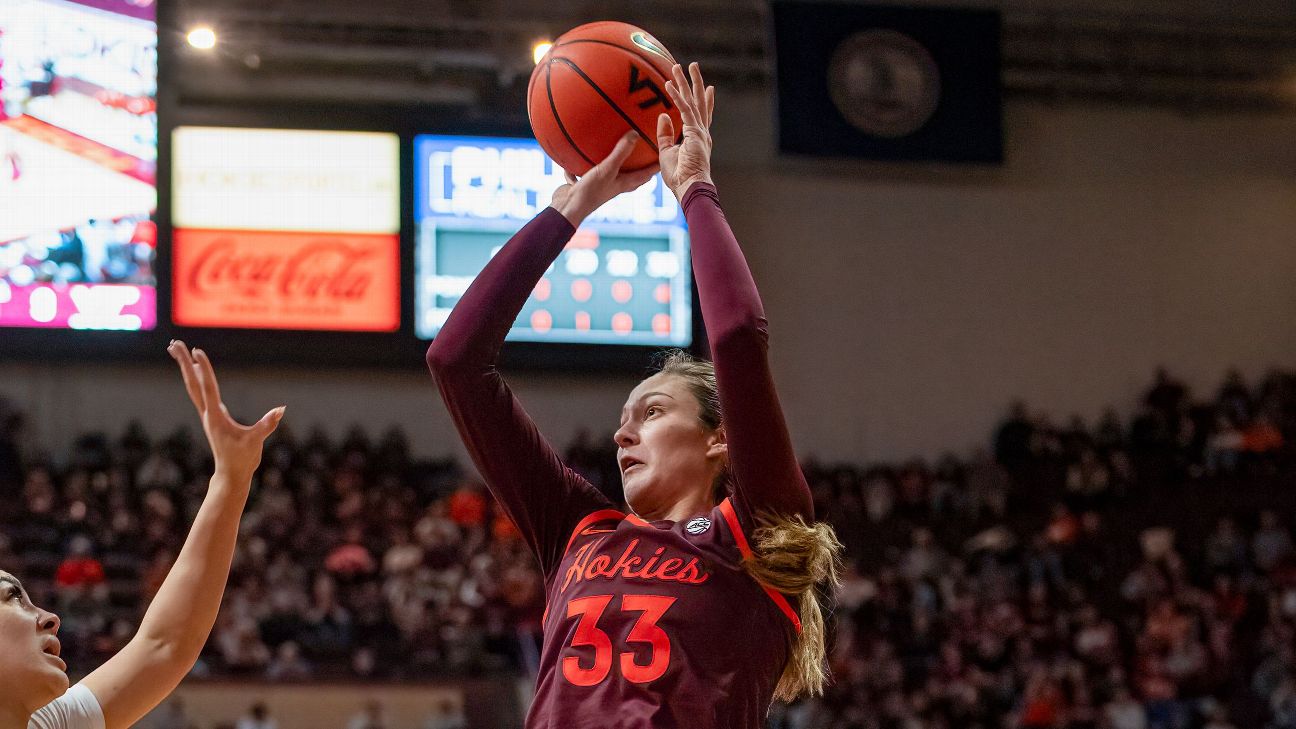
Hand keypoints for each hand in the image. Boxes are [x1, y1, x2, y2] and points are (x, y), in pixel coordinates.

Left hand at [167, 341, 283, 483]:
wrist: (231, 475)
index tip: (196, 351)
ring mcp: (209, 415)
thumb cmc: (242, 459)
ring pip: (194, 387)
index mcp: (216, 416)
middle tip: (174, 344)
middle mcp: (208, 413)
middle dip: (183, 363)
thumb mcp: (256, 441)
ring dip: (186, 369)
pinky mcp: (214, 418)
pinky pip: (201, 393)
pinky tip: (197, 374)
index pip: (208, 387)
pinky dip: (197, 379)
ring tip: (179, 352)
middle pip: (192, 383)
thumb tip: (280, 410)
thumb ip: (266, 425)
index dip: (203, 368)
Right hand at [551, 132, 659, 225]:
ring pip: (610, 173)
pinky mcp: (584, 185)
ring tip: (614, 148)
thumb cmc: (591, 192)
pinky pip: (585, 172)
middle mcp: (614, 186)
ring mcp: (599, 186)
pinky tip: (577, 155)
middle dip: (640, 165)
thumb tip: (635, 133)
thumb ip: (620, 152)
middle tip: (645, 152)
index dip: (656, 166)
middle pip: (632, 176)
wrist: (567, 208)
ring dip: (613, 163)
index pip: (647, 174)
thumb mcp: (607, 168)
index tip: (665, 155)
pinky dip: (583, 165)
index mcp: (625, 184)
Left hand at [657, 62, 714, 200]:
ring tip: (678, 67)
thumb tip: (663, 115)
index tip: (708, 88)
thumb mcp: (667, 152)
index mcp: (698, 138)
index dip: (705, 100)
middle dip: (695, 83)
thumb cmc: (679, 176)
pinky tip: (668, 85)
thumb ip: (665, 134)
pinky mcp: (694, 132)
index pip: (702, 115)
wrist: (689, 187)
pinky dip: (676, 97)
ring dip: (685, 82)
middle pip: (699, 102)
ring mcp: (699, 131)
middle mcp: (701, 131)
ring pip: (693, 101)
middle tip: (693, 66)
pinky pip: (684, 110)